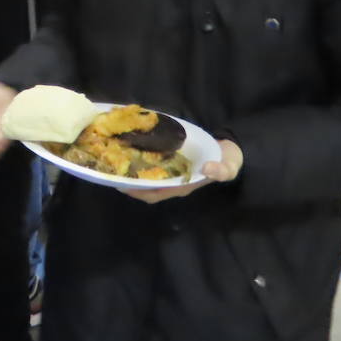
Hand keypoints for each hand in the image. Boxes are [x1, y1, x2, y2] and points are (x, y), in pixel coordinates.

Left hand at [120, 139, 243, 203]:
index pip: (155, 193)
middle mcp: (173, 181)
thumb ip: (221, 170)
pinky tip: (131, 146)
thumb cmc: (226, 161)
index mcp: (182, 186)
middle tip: (110, 170)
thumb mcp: (228, 166)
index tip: (120, 184)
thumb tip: (208, 169)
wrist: (230, 151)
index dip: (138, 191)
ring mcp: (171, 172)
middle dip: (128, 182)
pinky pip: (152, 163)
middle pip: (145, 187)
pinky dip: (140, 158)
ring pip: (147, 176)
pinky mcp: (171, 161)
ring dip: (131, 171)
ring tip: (115, 158)